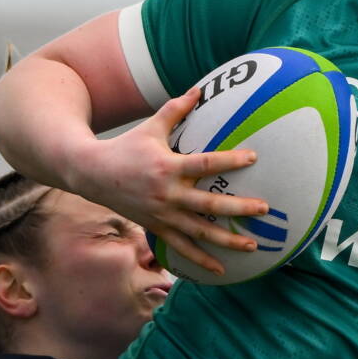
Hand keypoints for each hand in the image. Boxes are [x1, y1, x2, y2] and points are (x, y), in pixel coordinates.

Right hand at [68, 89, 269, 273]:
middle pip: (209, 206)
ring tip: (253, 245)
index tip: (253, 157)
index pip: (205, 164)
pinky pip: (182, 248)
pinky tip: (222, 270)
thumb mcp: (150, 127)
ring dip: (227, 241)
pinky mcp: (157, 229)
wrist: (92, 175)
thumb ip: (177, 109)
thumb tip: (200, 88)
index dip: (229, 161)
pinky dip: (201, 261)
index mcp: (168, 167)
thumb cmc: (125, 147)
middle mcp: (167, 195)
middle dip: (238, 208)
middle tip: (264, 209)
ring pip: (200, 233)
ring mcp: (163, 215)